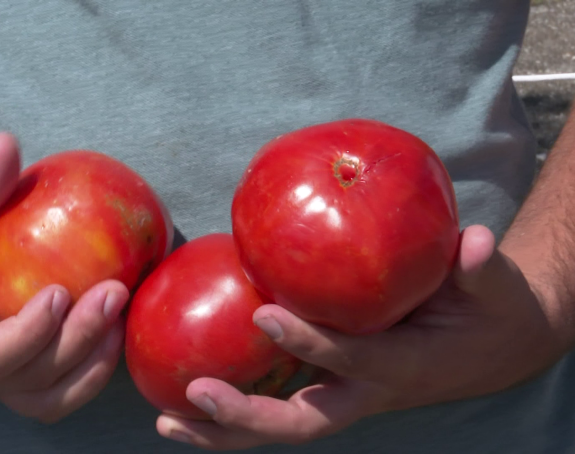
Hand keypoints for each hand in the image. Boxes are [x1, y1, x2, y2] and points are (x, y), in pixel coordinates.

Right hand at [0, 133, 129, 422]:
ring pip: (42, 395)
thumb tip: (9, 141)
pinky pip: (63, 397)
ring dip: (88, 358)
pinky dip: (92, 374)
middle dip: (70, 338)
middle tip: (114, 292)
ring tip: (123, 316)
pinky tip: (118, 335)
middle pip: (16, 374)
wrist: (5, 280)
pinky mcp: (33, 390)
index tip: (59, 293)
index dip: (25, 335)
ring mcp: (5, 381)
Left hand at [156, 225, 567, 448]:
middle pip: (302, 422)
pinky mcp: (338, 384)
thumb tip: (477, 240)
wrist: (494, 347)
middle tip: (190, 400)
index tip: (262, 311)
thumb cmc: (491, 312)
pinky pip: (284, 399)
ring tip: (167, 420)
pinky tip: (196, 389)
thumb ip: (480, 268)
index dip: (309, 341)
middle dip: (246, 418)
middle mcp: (370, 390)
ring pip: (284, 424)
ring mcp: (350, 393)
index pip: (350, 357)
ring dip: (226, 428)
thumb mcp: (493, 288)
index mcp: (404, 364)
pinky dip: (241, 401)